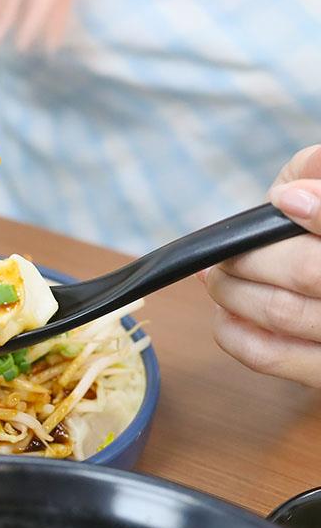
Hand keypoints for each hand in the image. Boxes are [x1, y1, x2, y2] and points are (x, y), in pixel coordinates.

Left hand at [200, 145, 320, 385]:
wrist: (319, 282)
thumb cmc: (316, 236)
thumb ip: (316, 173)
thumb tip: (292, 191)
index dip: (318, 213)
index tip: (284, 200)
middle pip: (307, 271)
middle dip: (250, 255)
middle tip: (225, 251)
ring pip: (280, 311)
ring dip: (230, 289)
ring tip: (217, 275)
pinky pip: (266, 355)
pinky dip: (230, 329)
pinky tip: (226, 311)